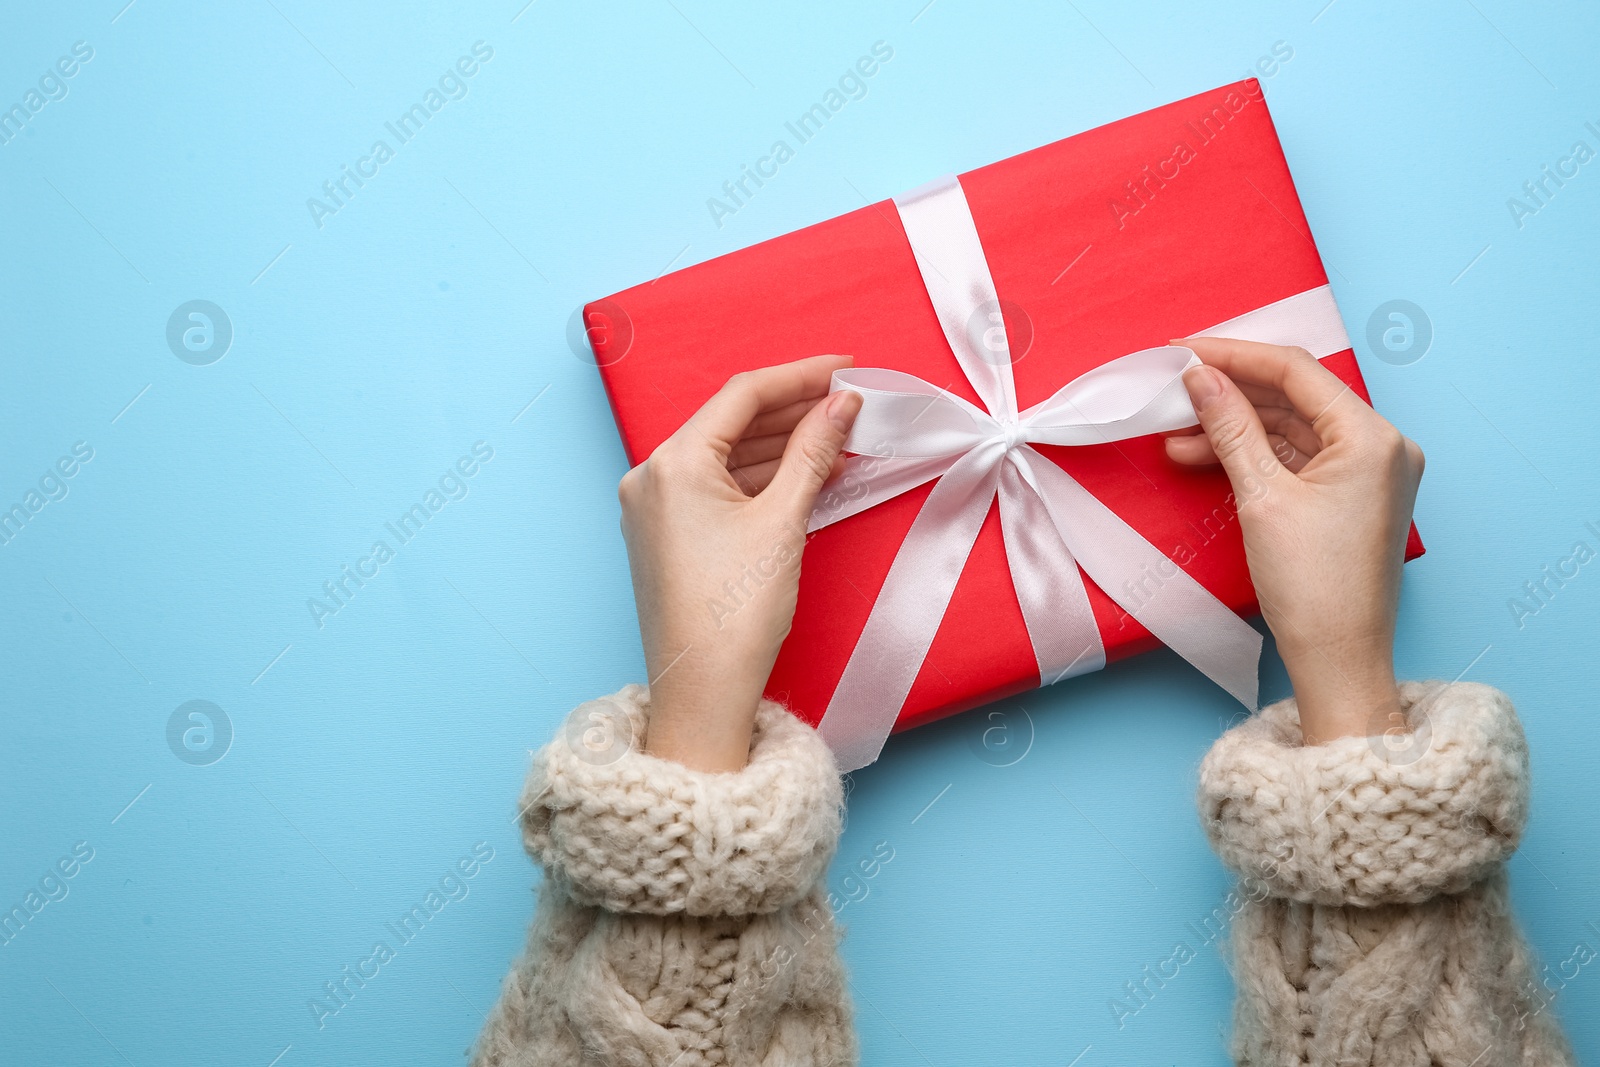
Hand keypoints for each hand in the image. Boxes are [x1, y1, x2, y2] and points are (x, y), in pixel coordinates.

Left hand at [617, 355, 861, 771]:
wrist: (702, 693)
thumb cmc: (733, 614)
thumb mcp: (783, 522)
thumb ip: (814, 452)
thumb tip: (842, 404)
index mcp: (671, 463)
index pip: (743, 394)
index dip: (801, 375)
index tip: (847, 367)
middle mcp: (652, 477)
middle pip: (732, 422)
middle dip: (795, 411)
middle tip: (851, 403)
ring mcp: (655, 508)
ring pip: (728, 456)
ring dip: (783, 445)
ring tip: (840, 438)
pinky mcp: (668, 535)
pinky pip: (718, 487)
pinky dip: (762, 478)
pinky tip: (807, 475)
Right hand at [1164, 339, 1423, 744]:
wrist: (1337, 658)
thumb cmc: (1312, 587)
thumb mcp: (1261, 497)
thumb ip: (1230, 427)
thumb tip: (1200, 377)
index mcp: (1372, 437)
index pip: (1295, 370)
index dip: (1234, 355)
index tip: (1183, 351)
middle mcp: (1381, 445)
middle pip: (1294, 395)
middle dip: (1230, 391)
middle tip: (1174, 388)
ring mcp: (1370, 470)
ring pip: (1291, 426)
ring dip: (1235, 425)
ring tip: (1177, 432)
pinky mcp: (1353, 494)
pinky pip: (1298, 455)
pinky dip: (1254, 452)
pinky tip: (1205, 454)